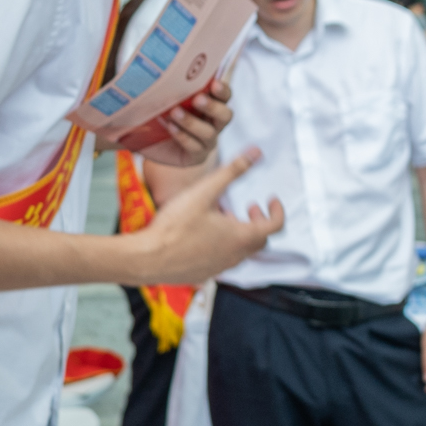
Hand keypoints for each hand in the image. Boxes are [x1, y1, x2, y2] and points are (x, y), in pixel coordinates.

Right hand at [132, 148, 285, 280]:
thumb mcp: (205, 191)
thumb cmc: (175, 226)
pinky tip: (205, 232)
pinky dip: (225, 245)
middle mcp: (235, 256)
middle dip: (260, 221)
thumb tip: (256, 152)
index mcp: (241, 237)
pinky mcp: (205, 274)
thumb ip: (233, 170)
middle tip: (251, 208)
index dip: (278, 211)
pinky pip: (225, 260)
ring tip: (224, 216)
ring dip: (241, 233)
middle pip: (261, 240)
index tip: (271, 199)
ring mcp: (221, 268)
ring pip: (242, 251)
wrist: (147, 259)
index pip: (275, 226)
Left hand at [137, 78, 233, 168]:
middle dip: (213, 107)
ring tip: (174, 112)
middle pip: (226, 115)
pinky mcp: (196, 157)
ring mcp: (207, 142)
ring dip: (192, 122)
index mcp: (211, 103)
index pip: (225, 96)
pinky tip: (170, 127)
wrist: (141, 134)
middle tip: (198, 99)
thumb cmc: (154, 108)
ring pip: (210, 133)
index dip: (222, 90)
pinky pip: (196, 148)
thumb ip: (175, 86)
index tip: (213, 83)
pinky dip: (183, 136)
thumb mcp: (164, 95)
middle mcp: (213, 123)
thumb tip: (175, 66)